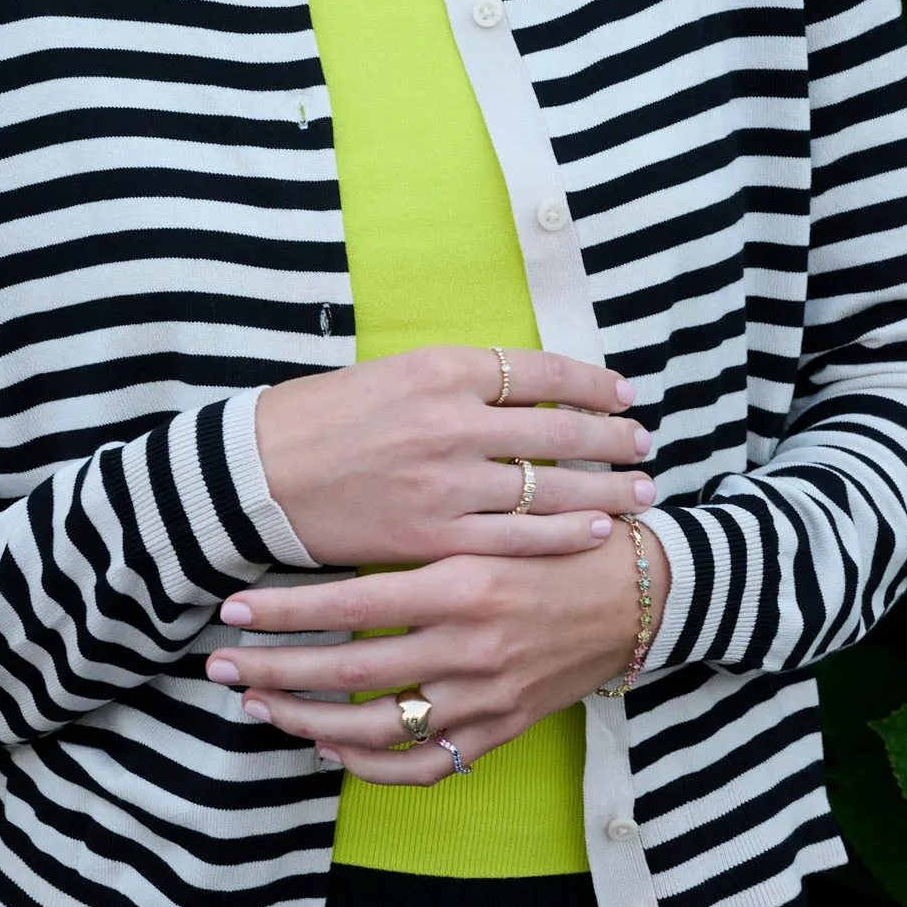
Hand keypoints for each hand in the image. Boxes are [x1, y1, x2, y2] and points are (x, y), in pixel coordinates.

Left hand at [205, 523, 667, 782]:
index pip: (353, 603)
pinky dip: (367, 763)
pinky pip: (420, 765)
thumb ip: (428, 519)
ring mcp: (483, 696)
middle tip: (221, 663)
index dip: (288, 610)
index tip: (237, 607)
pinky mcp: (499, 729)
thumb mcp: (495, 513)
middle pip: (349, 670)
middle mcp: (469, 645)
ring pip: (373, 727)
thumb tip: (344, 514)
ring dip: (304, 718)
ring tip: (258, 703)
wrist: (636, 592)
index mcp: (463, 580)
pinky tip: (328, 745)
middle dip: (274, 669)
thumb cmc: (559, 536)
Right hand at [255, 344, 654, 566]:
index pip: (540, 370)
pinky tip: (596, 531)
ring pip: (548, 487)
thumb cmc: (325, 417)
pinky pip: (515, 538)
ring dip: (603, 488)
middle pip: (557, 429)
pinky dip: (563, 534)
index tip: (623, 393)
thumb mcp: (397, 374)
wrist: (262, 472)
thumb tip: (526, 390)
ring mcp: (446, 483)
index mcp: (443, 369)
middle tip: (644, 443)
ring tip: (640, 490)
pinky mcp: (432, 537)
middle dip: (610, 438)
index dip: (591, 384)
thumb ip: (461, 383)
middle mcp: (452, 421)